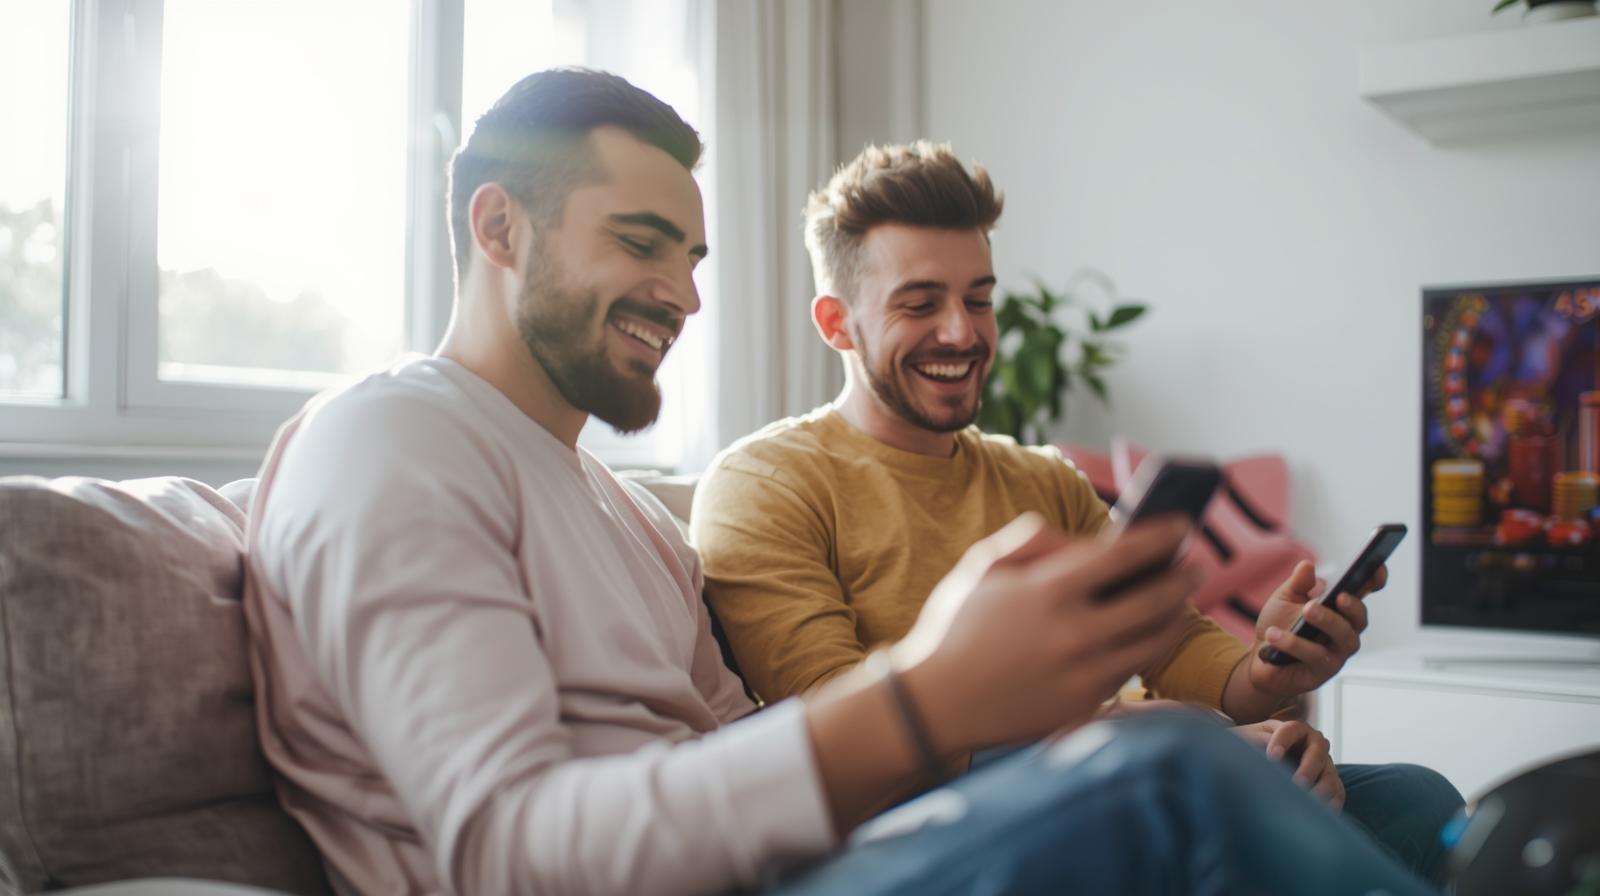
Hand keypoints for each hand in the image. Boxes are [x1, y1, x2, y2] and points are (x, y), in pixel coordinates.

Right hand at [895, 513, 1201, 755]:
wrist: (934, 704)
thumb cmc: (954, 628)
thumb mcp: (981, 567)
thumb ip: (1033, 539)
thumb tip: (1084, 539)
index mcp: (1048, 591)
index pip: (1124, 554)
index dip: (1161, 536)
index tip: (1182, 525)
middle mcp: (1074, 633)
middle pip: (1156, 600)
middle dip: (1184, 578)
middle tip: (1197, 565)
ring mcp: (1083, 675)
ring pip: (1154, 641)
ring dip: (1176, 615)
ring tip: (1180, 601)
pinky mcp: (1084, 707)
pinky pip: (1131, 673)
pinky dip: (1147, 650)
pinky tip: (1149, 636)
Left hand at [1231, 719, 1344, 810]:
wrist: (1257, 762)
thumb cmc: (1251, 747)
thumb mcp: (1247, 740)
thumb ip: (1254, 742)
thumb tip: (1266, 755)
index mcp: (1292, 729)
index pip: (1292, 730)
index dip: (1282, 742)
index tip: (1271, 757)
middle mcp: (1313, 745)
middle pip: (1317, 753)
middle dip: (1308, 769)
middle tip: (1298, 783)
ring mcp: (1324, 765)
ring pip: (1330, 776)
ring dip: (1321, 790)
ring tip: (1308, 804)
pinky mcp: (1330, 784)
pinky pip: (1337, 795)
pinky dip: (1331, 805)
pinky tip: (1319, 816)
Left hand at [1246, 561, 1381, 698]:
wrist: (1258, 659)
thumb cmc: (1278, 625)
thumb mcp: (1284, 599)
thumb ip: (1298, 584)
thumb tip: (1307, 566)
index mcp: (1340, 610)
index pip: (1364, 593)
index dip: (1374, 580)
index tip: (1376, 568)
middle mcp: (1345, 632)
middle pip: (1360, 618)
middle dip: (1352, 606)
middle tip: (1337, 595)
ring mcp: (1337, 654)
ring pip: (1343, 638)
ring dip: (1325, 621)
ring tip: (1306, 610)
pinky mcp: (1323, 672)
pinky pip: (1315, 657)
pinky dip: (1294, 644)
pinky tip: (1275, 635)